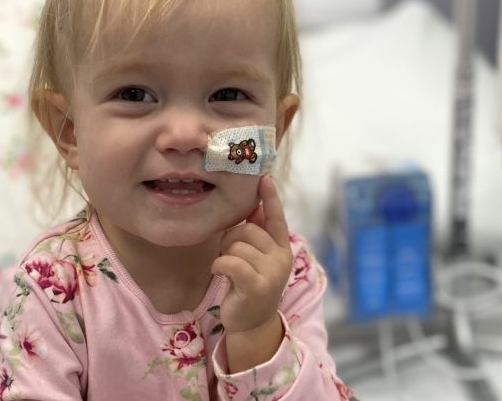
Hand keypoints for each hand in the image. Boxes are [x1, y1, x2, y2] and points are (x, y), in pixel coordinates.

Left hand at [211, 175, 292, 333]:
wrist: (251, 323)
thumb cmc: (248, 285)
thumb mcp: (255, 258)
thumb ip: (256, 233)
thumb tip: (254, 205)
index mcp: (281, 248)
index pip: (276, 218)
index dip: (270, 198)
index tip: (264, 178)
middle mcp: (281, 258)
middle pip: (247, 230)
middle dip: (231, 240)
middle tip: (230, 257)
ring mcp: (272, 272)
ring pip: (237, 245)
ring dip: (225, 255)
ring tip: (228, 270)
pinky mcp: (257, 286)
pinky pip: (231, 261)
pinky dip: (220, 265)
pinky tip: (220, 273)